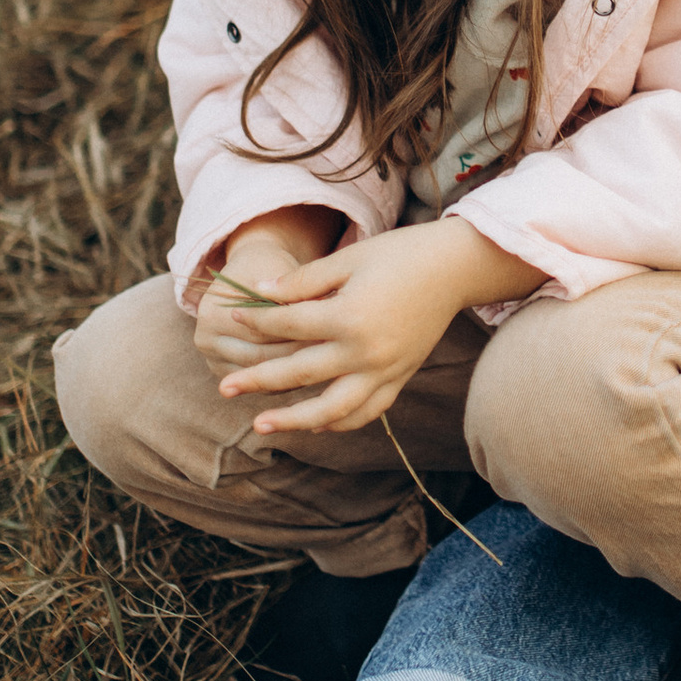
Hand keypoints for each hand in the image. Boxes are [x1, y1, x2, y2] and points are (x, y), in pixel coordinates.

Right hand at [193, 206, 348, 370]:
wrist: (250, 270)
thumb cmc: (272, 267)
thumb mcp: (283, 273)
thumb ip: (296, 295)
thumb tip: (328, 317)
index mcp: (213, 313)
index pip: (263, 333)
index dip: (301, 334)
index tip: (336, 335)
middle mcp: (205, 339)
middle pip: (262, 358)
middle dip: (301, 357)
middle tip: (342, 357)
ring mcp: (213, 360)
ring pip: (264, 378)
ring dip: (298, 374)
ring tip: (336, 370)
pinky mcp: (226, 372)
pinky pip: (264, 386)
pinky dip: (290, 383)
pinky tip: (321, 379)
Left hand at [213, 217, 545, 435]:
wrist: (455, 268)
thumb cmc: (400, 255)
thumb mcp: (349, 259)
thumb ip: (303, 281)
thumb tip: (259, 294)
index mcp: (348, 316)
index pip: (289, 326)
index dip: (257, 321)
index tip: (233, 317)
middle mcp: (364, 351)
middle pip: (299, 373)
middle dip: (257, 381)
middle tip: (224, 389)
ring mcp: (384, 371)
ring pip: (331, 410)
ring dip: (293, 421)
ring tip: (259, 426)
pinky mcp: (399, 378)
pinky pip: (365, 412)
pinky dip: (338, 422)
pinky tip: (314, 425)